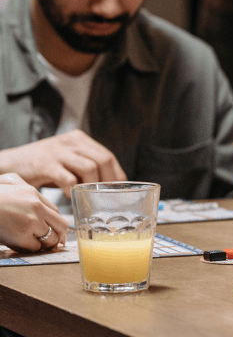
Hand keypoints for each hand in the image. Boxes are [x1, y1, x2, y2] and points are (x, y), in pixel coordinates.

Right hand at [0, 130, 126, 196]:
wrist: (9, 164)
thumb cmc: (42, 166)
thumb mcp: (66, 160)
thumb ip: (84, 167)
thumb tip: (107, 184)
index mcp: (80, 139)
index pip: (107, 156)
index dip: (116, 174)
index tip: (118, 190)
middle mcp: (72, 142)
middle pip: (103, 160)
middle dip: (109, 181)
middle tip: (106, 197)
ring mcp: (59, 152)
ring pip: (90, 168)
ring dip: (92, 186)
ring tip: (87, 197)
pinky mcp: (46, 164)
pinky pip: (68, 179)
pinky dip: (72, 190)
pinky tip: (68, 196)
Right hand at [0, 173, 68, 251]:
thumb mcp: (7, 181)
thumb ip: (20, 184)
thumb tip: (25, 191)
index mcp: (34, 194)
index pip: (55, 212)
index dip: (55, 224)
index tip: (55, 231)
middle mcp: (37, 207)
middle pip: (61, 225)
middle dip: (58, 236)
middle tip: (53, 243)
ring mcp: (31, 221)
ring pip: (51, 238)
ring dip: (44, 244)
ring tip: (35, 244)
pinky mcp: (22, 235)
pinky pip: (35, 247)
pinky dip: (31, 249)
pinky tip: (22, 245)